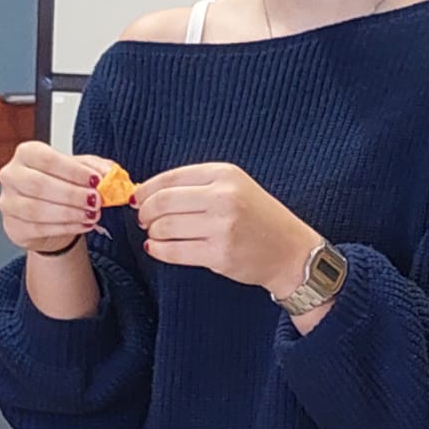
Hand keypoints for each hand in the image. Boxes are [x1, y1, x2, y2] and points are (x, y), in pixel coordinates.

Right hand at [0, 140, 114, 252]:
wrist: (49, 215)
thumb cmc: (61, 185)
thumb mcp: (82, 170)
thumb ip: (98, 168)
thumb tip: (110, 174)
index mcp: (27, 153)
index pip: (46, 159)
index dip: (72, 171)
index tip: (95, 180)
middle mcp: (12, 175)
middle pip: (39, 184)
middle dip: (72, 194)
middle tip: (96, 200)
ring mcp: (8, 202)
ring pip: (36, 209)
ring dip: (69, 213)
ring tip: (92, 214)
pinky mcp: (12, 226)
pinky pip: (38, 228)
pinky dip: (65, 228)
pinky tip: (82, 224)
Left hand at [133, 163, 321, 295]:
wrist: (290, 251)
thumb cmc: (258, 218)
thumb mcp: (234, 187)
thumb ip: (195, 186)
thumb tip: (146, 192)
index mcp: (225, 174)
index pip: (170, 178)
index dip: (146, 190)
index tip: (138, 199)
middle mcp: (224, 196)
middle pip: (163, 202)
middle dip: (146, 213)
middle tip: (145, 220)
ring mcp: (222, 226)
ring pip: (164, 227)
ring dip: (152, 233)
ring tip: (156, 235)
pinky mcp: (219, 254)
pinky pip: (173, 251)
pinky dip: (158, 250)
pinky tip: (158, 249)